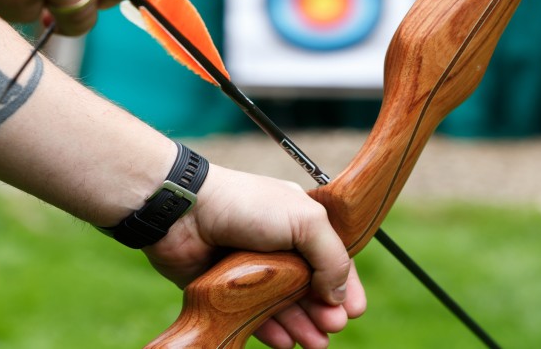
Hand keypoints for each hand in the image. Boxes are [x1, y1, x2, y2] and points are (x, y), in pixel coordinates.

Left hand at [143, 165, 366, 348]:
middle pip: (311, 287)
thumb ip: (332, 256)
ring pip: (284, 305)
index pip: (333, 257)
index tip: (355, 310)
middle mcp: (279, 245)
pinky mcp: (226, 289)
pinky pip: (253, 316)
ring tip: (315, 344)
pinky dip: (270, 330)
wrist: (185, 211)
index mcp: (300, 222)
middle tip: (333, 327)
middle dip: (326, 310)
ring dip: (302, 325)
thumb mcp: (305, 220)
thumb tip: (340, 292)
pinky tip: (285, 343)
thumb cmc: (246, 206)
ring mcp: (252, 268)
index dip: (346, 284)